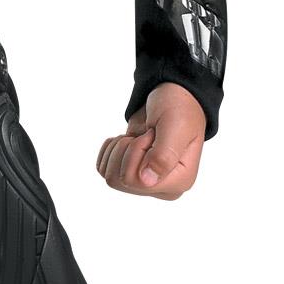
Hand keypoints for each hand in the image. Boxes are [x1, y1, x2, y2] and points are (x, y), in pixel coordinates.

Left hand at [96, 83, 205, 200]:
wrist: (171, 96)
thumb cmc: (179, 109)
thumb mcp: (175, 127)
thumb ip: (163, 156)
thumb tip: (146, 182)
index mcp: (180, 181)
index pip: (137, 180)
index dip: (137, 150)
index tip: (152, 134)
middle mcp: (163, 187)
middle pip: (120, 180)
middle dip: (127, 149)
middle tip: (145, 134)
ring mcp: (145, 183)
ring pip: (110, 177)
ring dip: (119, 149)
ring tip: (139, 136)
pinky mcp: (130, 173)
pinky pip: (103, 169)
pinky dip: (111, 149)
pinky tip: (128, 139)